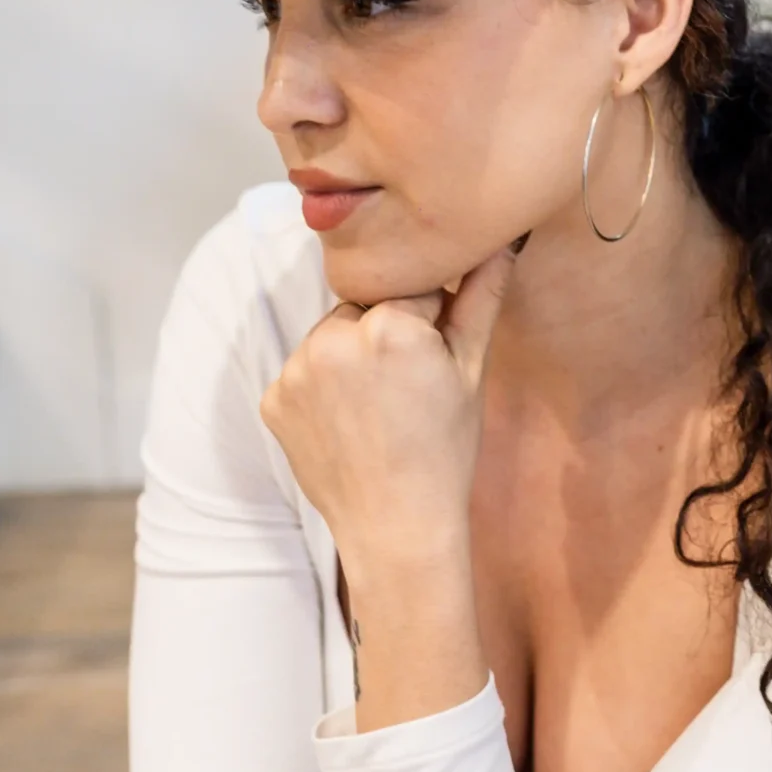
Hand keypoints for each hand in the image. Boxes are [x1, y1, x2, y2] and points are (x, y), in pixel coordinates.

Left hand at [259, 247, 514, 561]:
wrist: (397, 528)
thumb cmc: (444, 452)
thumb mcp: (470, 371)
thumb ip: (480, 297)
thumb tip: (499, 243)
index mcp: (388, 324)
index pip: (411, 289)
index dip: (429, 322)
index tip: (434, 360)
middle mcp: (333, 338)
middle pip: (364, 308)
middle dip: (384, 332)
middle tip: (406, 388)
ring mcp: (295, 371)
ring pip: (331, 337)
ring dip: (350, 356)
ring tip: (377, 408)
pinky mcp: (272, 400)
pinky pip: (302, 373)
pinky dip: (321, 389)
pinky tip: (348, 423)